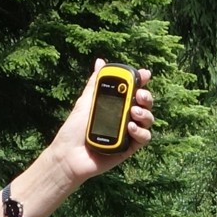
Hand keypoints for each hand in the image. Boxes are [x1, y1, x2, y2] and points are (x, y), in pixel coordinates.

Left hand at [51, 62, 155, 184]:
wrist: (69, 155)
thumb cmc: (74, 129)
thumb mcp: (85, 102)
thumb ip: (95, 83)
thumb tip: (100, 62)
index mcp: (116, 104)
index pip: (133, 90)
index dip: (141, 81)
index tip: (145, 74)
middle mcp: (124, 117)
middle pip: (145, 104)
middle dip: (146, 97)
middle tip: (140, 95)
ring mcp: (128, 132)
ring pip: (148, 120)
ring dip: (145, 114)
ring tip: (134, 112)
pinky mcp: (130, 148)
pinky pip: (144, 138)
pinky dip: (140, 131)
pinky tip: (130, 128)